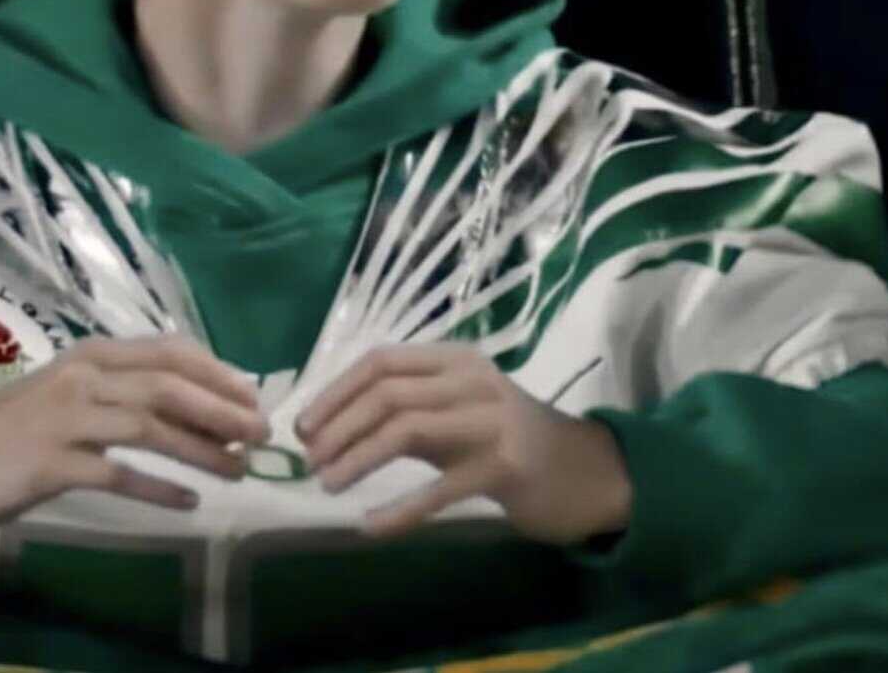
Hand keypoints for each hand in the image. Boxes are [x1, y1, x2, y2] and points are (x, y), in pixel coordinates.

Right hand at [0, 335, 269, 530]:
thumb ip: (114, 392)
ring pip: (150, 425)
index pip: (169, 351)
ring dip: (202, 448)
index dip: (217, 372)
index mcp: (89, 357)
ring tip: (240, 470)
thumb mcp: (63, 395)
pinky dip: (159, 488)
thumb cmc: (1, 429)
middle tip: (262, 434)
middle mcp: (82, 380)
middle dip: (223, 408)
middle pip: (168, 384)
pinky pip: (117, 474)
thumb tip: (183, 403)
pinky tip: (190, 502)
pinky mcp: (50, 464)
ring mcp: (65, 420)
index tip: (252, 396)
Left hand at [296, 345, 631, 543]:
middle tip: (312, 462)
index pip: (381, 361)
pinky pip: (440, 488)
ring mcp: (491, 422)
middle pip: (388, 393)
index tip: (305, 427)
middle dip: (340, 426)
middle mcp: (472, 381)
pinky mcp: (504, 467)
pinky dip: (400, 510)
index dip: (335, 392)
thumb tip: (327, 427)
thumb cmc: (505, 439)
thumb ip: (404, 407)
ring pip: (406, 429)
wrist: (583, 471)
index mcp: (454, 360)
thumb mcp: (454, 409)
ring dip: (358, 458)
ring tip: (328, 485)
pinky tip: (370, 527)